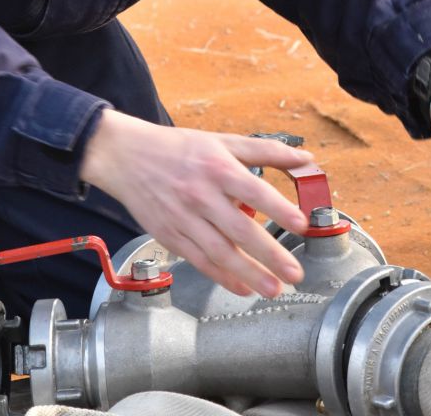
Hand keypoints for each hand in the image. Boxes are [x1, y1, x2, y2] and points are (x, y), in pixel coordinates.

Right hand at [80, 110, 313, 296]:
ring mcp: (184, 218)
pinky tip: (242, 287)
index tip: (300, 224)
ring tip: (274, 288)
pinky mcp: (170, 236)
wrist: (126, 156)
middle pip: (240, 228)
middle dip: (270, 254)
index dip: (278, 208)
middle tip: (294, 273)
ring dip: (249, 274)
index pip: (254, 190)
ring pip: (220, 252)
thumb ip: (266, 151)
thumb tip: (304, 157)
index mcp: (217, 167)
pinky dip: (222, 276)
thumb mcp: (222, 141)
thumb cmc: (179, 148)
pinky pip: (199, 261)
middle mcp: (201, 194)